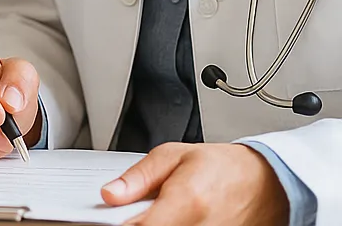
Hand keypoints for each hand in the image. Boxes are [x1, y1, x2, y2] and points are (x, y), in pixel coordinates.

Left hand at [102, 142, 289, 225]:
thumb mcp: (174, 156)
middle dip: (137, 222)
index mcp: (187, 202)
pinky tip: (171, 219)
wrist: (266, 182)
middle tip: (133, 211)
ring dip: (155, 225)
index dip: (119, 224)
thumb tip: (110, 194)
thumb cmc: (223, 166)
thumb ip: (139, 177)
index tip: (108, 217)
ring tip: (157, 211)